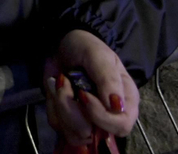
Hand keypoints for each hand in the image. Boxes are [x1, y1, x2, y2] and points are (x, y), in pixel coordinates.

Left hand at [44, 29, 138, 143]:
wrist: (62, 43)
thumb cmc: (87, 48)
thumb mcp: (99, 57)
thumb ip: (108, 80)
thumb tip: (117, 107)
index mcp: (125, 101)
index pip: (121, 126)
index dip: (101, 117)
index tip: (84, 95)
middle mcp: (108, 116)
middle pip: (94, 135)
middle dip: (74, 113)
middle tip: (67, 85)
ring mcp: (87, 120)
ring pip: (74, 135)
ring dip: (61, 108)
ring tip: (61, 84)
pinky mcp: (67, 119)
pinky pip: (58, 126)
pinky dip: (52, 107)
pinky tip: (55, 89)